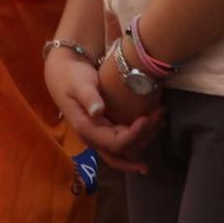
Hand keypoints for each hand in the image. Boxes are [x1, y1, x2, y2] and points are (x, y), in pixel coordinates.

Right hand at [47, 50, 159, 175]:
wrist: (62, 71)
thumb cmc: (71, 76)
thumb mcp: (79, 84)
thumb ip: (89, 97)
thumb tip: (98, 112)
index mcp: (86, 129)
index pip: (115, 143)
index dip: (134, 135)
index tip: (147, 118)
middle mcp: (92, 138)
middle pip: (123, 150)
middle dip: (143, 138)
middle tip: (160, 119)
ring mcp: (98, 135)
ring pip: (124, 149)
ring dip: (144, 139)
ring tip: (161, 122)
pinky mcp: (103, 129)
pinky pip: (123, 142)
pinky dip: (139, 138)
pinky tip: (152, 129)